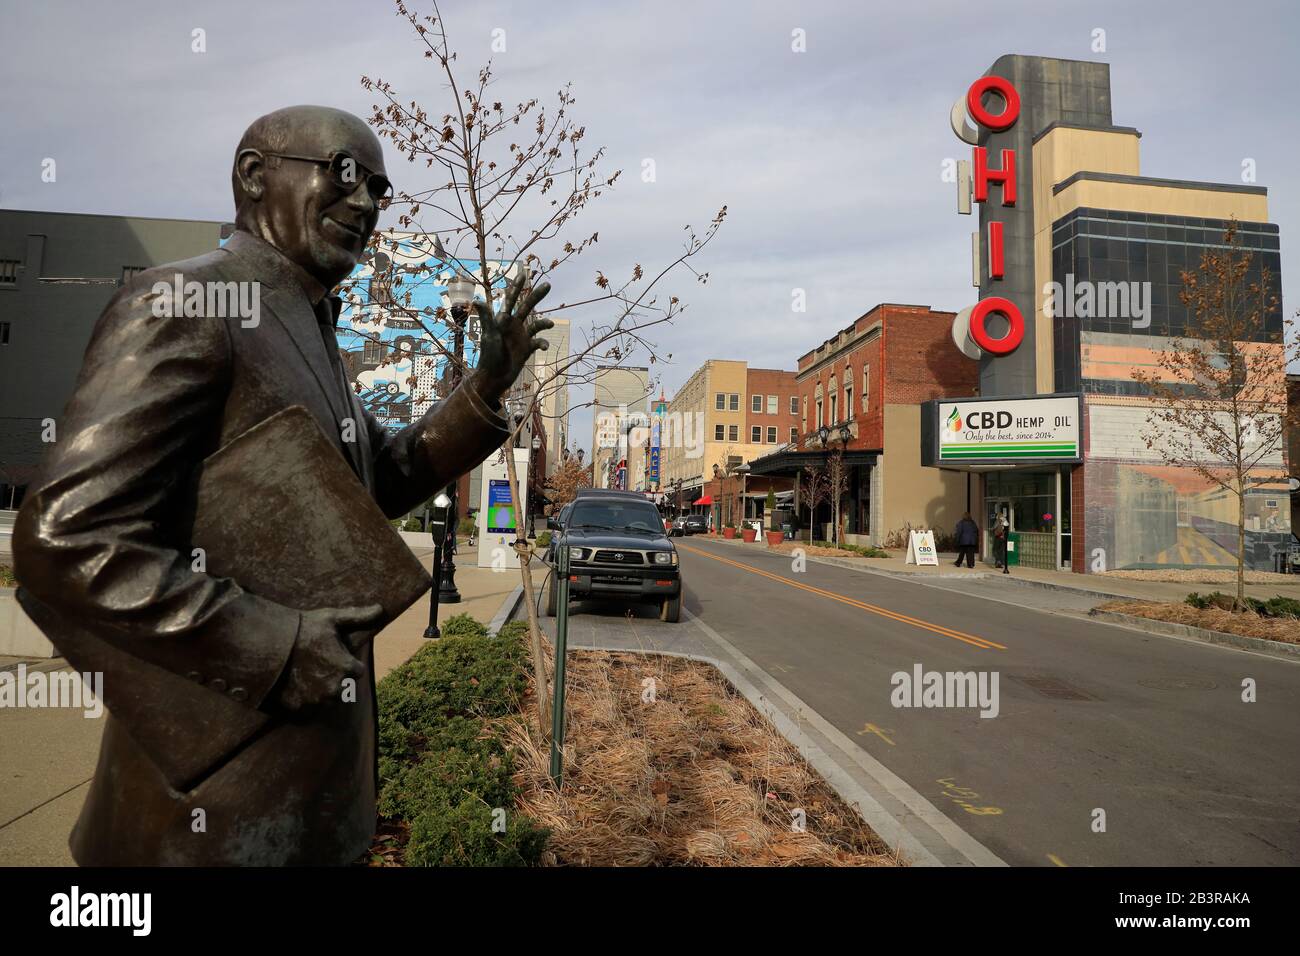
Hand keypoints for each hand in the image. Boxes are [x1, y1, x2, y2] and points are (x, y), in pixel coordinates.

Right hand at [276, 604, 383, 712]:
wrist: (267, 645)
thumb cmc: (302, 628)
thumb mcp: (331, 618)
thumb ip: (358, 616)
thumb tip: (380, 609)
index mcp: (347, 668)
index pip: (357, 671)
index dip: (347, 661)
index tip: (334, 653)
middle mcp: (335, 688)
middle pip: (344, 688)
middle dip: (337, 677)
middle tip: (319, 663)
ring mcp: (316, 700)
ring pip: (327, 699)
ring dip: (322, 689)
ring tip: (308, 672)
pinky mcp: (298, 707)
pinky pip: (308, 706)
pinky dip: (305, 698)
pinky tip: (295, 682)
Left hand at [467, 271, 552, 402]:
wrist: (495, 377)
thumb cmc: (489, 356)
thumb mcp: (489, 335)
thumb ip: (486, 318)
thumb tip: (478, 300)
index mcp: (504, 320)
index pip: (511, 299)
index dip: (517, 287)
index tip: (524, 274)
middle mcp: (514, 325)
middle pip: (527, 306)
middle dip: (537, 295)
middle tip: (548, 284)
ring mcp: (522, 336)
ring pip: (537, 323)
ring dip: (545, 322)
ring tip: (550, 323)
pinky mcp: (527, 348)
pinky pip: (539, 341)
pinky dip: (543, 343)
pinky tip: (544, 347)